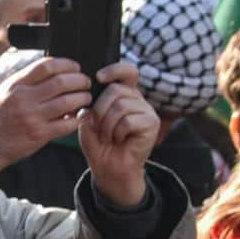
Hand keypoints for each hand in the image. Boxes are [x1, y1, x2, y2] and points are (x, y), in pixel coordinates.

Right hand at [0, 54, 93, 174]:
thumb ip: (26, 80)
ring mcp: (32, 117)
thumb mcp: (5, 91)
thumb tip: (53, 69)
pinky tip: (80, 116)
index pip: (46, 66)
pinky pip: (67, 124)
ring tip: (85, 98)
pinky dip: (78, 118)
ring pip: (68, 102)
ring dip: (82, 98)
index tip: (75, 68)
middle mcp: (23, 99)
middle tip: (85, 83)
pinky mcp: (39, 135)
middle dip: (80, 80)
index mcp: (16, 85)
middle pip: (61, 82)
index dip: (67, 64)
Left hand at [79, 61, 164, 210]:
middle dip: (100, 110)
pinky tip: (120, 140)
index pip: (126, 71)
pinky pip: (128, 121)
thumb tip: (91, 93)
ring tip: (109, 136)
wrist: (108, 168)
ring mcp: (146, 110)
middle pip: (116, 89)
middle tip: (99, 127)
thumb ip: (90, 103)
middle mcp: (137, 99)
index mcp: (123, 94)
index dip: (115, 69)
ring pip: (121, 106)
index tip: (98, 77)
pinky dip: (117, 133)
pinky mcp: (151, 123)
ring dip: (107, 125)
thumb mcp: (88, 120)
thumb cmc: (99, 144)